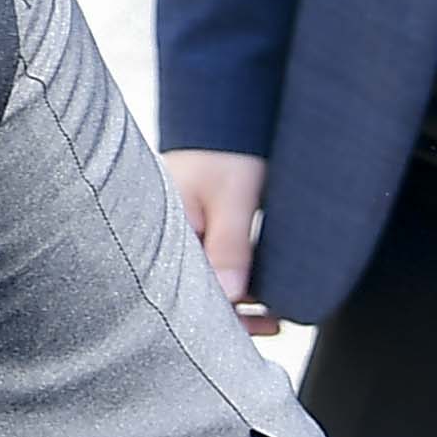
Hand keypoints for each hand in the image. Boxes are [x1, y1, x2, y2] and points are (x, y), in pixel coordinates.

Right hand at [163, 149, 277, 337]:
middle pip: (192, 292)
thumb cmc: (225, 149)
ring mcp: (176, 234)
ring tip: (274, 317)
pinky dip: (232, 282)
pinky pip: (207, 266)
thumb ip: (230, 246)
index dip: (223, 314)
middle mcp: (163, 237)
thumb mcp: (233, 197)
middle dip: (232, 314)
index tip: (263, 325)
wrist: (223, 110)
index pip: (185, 290)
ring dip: (236, 300)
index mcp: (163, 230)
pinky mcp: (190, 229)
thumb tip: (232, 297)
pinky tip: (256, 294)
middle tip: (274, 325)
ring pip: (202, 282)